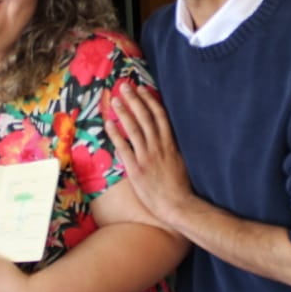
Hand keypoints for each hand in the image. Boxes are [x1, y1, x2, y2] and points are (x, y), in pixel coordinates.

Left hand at [103, 82, 194, 225]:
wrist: (178, 205)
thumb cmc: (181, 186)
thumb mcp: (180, 161)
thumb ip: (172, 147)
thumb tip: (165, 136)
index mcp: (170, 143)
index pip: (159, 116)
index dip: (149, 100)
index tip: (142, 89)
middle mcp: (158, 146)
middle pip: (145, 117)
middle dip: (134, 100)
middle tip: (125, 86)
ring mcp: (147, 157)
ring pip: (134, 129)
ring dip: (124, 112)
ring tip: (115, 100)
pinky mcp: (136, 169)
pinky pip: (124, 148)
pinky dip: (116, 134)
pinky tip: (109, 124)